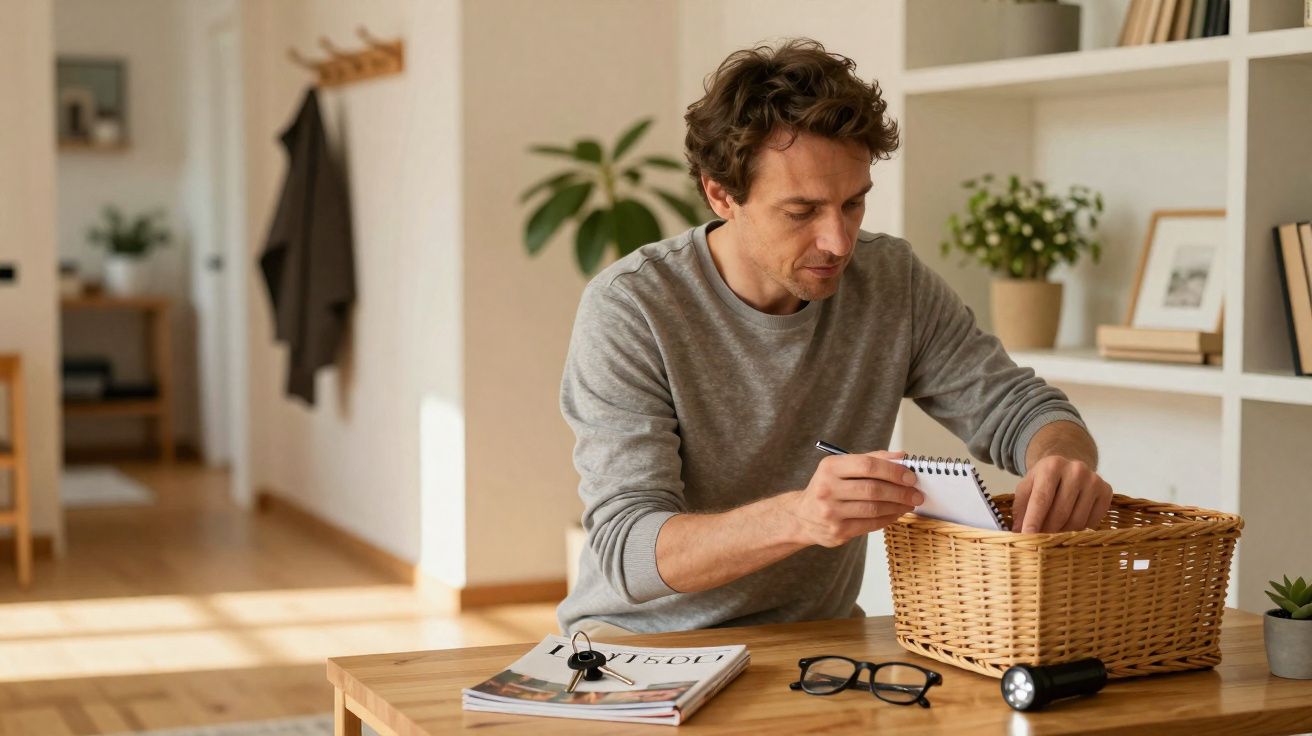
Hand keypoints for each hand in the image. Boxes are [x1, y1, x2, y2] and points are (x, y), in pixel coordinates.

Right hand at [785, 450, 924, 547]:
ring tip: (909, 503)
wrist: (802, 516)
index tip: (910, 476)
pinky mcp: (838, 531)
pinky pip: (871, 524)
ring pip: (874, 508)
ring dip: (897, 506)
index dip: (893, 471)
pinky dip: (888, 518)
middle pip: (873, 489)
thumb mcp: (842, 468)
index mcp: (830, 467)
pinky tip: (896, 513)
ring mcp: (831, 512)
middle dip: (900, 491)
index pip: (867, 465)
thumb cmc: (828, 488)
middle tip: (916, 492)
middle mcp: (827, 489)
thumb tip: (902, 457)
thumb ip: (871, 459)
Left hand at [1011, 456, 1112, 532]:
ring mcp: (1094, 480)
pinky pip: (1092, 521)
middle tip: (1039, 542)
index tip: (1027, 536)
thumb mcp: (1027, 487)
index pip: (1041, 499)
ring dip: (1062, 533)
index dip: (1034, 520)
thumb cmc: (1043, 480)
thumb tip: (1017, 533)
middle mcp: (1076, 470)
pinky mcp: (1106, 490)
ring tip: (1052, 537)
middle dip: (1047, 531)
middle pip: (1060, 512)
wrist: (1068, 467)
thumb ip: (1020, 508)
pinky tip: (1070, 528)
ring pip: (1077, 520)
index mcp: (1052, 466)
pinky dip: (1079, 530)